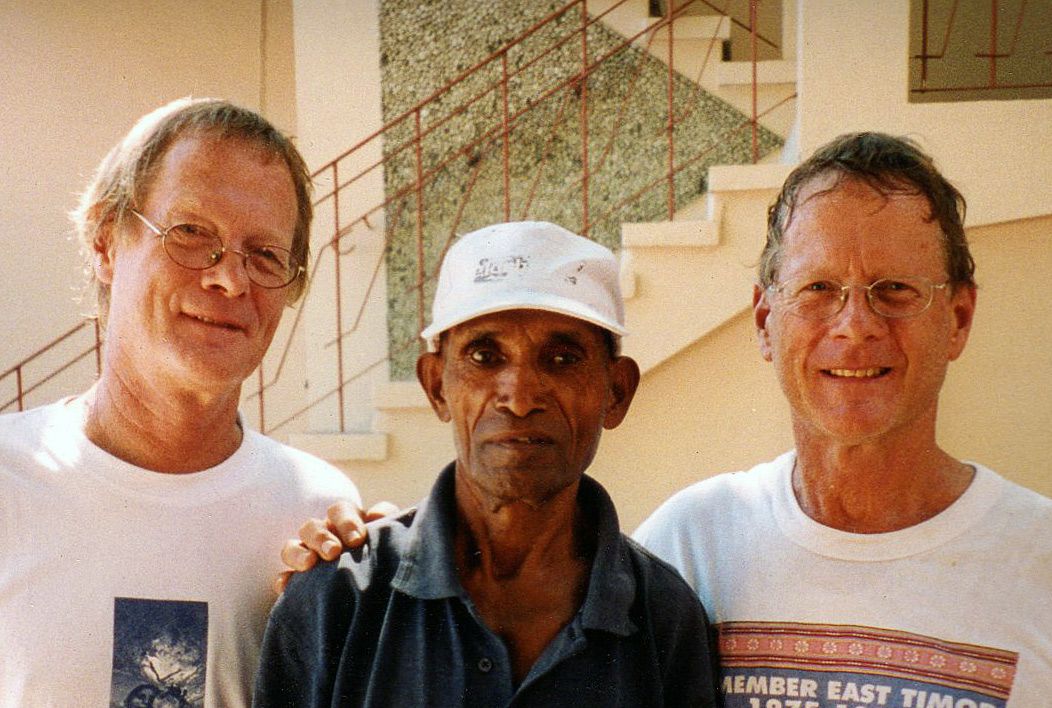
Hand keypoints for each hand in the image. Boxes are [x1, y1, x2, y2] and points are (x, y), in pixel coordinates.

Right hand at [274, 500, 399, 593]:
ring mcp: (308, 556)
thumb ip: (388, 522)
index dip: (346, 521)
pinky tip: (288, 588)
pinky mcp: (298, 582)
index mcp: (347, 522)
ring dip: (298, 553)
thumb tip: (376, 515)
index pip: (340, 510)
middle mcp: (324, 535)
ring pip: (292, 546)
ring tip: (309, 564)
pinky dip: (284, 581)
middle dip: (321, 537)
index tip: (357, 540)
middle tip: (333, 552)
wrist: (383, 593)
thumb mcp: (392, 537)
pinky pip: (283, 578)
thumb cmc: (388, 556)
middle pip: (312, 526)